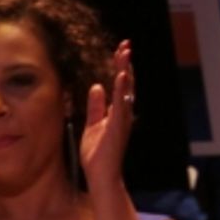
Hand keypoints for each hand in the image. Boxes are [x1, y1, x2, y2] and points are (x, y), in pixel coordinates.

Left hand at [79, 40, 133, 188]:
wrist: (101, 175)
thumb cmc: (97, 154)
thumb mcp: (93, 125)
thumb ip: (96, 107)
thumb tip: (96, 87)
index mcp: (116, 112)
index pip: (120, 85)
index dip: (120, 67)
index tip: (119, 50)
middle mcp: (123, 113)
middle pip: (126, 83)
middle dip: (125, 63)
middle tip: (125, 45)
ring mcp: (122, 119)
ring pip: (126, 90)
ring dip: (125, 71)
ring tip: (125, 53)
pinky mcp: (117, 126)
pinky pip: (121, 105)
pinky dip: (121, 89)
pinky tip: (121, 76)